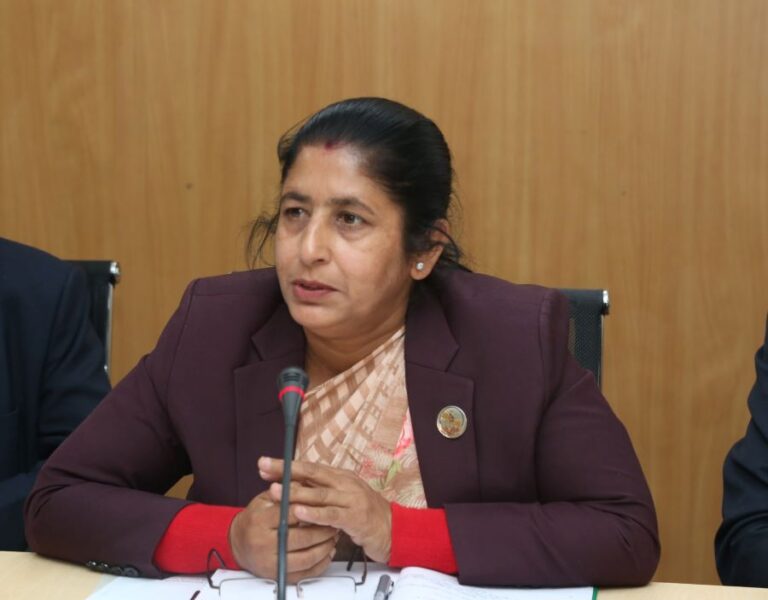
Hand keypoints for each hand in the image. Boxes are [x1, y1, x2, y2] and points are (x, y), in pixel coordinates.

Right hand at [228, 489, 338, 582]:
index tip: (325, 504)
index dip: (310, 508)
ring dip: (325, 546)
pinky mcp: (277, 575)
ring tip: (334, 535)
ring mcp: (270, 562)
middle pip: (301, 537)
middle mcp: (263, 543)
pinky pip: (305, 573)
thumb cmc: (255, 518)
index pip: (290, 513)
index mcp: (259, 520)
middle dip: (322, 529)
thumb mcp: (265, 500)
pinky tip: (328, 552)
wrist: (237, 543)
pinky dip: (320, 563)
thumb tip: (307, 480)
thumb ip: (285, 492)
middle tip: (335, 521)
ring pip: (306, 557)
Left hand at [258, 456, 391, 562]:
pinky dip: (314, 514)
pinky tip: (299, 513)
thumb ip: (321, 493)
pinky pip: (332, 515)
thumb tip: (293, 487)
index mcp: (340, 476)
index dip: (286, 466)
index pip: (309, 468)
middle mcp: (345, 483)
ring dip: (295, 492)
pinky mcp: (355, 517)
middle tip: (263, 467)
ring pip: (319, 494)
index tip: (264, 464)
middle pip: (311, 474)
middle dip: (285, 471)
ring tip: (275, 490)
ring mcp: (351, 499)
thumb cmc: (363, 514)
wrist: (393, 529)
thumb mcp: (342, 498)